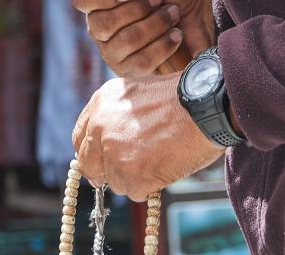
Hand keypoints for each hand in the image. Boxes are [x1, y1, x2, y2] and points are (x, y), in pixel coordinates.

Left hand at [72, 74, 222, 200]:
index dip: (91, 152)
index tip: (100, 161)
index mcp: (101, 102)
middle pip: (89, 164)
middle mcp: (100, 125)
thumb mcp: (138, 93)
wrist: (204, 106)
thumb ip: (117, 115)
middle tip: (126, 172)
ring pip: (114, 180)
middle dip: (105, 171)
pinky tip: (164, 166)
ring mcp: (113, 151)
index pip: (80, 137)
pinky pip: (133, 191)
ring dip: (133, 177)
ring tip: (158, 158)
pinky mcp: (129, 174)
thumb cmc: (180, 99)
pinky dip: (148, 186)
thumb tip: (108, 141)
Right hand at [73, 0, 215, 75]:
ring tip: (172, 13)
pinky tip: (176, 34)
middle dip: (137, 9)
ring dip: (155, 24)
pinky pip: (140, 61)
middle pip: (101, 24)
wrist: (201, 15)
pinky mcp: (131, 70)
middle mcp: (100, 24)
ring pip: (124, 42)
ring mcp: (113, 50)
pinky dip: (163, 44)